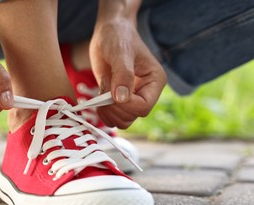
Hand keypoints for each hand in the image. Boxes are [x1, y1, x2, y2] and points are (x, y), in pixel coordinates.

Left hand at [90, 14, 166, 128]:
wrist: (109, 34)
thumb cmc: (118, 37)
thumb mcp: (120, 52)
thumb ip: (123, 74)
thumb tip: (122, 98)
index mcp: (155, 81)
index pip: (144, 106)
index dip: (126, 104)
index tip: (111, 91)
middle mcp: (147, 93)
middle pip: (133, 116)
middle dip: (114, 106)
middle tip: (104, 86)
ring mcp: (133, 99)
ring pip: (123, 121)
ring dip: (107, 111)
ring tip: (102, 90)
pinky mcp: (120, 102)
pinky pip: (113, 119)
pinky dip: (103, 113)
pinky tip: (99, 98)